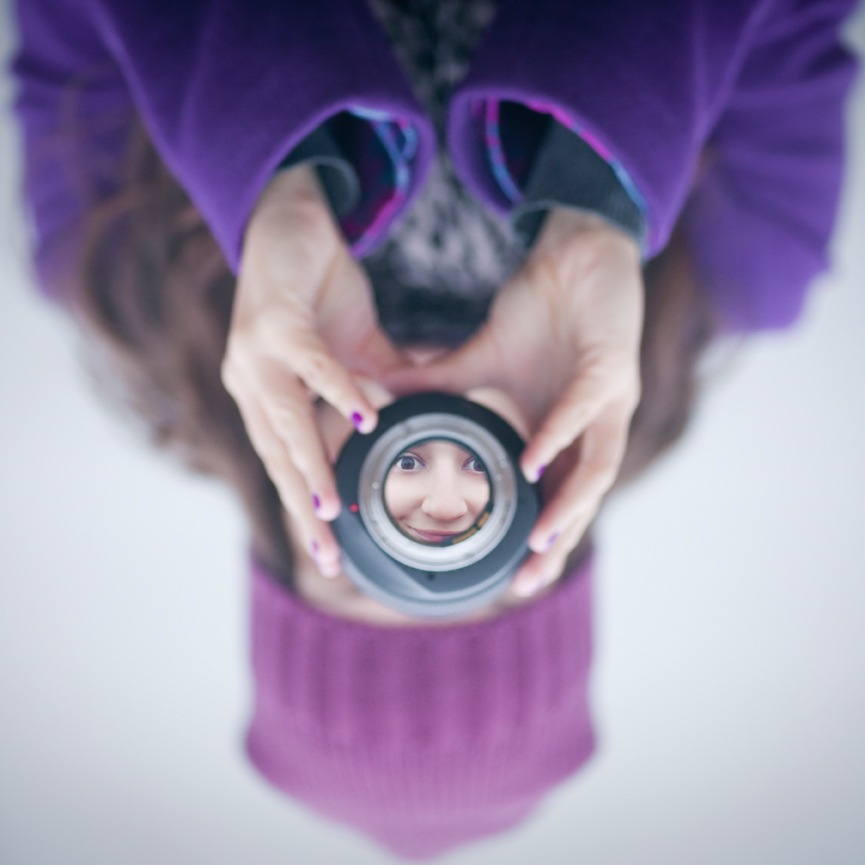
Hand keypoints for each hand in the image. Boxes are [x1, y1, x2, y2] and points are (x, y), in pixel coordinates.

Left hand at [221, 165, 404, 574]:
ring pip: (284, 423)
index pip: (286, 466)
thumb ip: (379, 386)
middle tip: (328, 558)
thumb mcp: (355, 349)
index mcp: (266, 397)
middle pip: (277, 459)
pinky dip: (338, 391)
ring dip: (310, 468)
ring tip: (333, 511)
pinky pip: (310, 363)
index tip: (331, 555)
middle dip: (302, 512)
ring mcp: (254, 354)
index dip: (305, 511)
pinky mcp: (272, 320)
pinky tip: (367, 417)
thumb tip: (414, 418)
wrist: (289, 218)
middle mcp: (250, 384)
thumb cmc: (317, 290)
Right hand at [385, 209, 643, 595]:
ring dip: (567, 508)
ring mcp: (609, 401)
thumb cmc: (539, 312)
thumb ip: (440, 386)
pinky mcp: (612, 366)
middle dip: (555, 544)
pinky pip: (584, 411)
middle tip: (525, 583)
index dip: (538, 540)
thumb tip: (384, 396)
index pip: (555, 499)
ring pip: (595, 469)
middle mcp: (593, 427)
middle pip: (582, 500)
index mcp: (565, 431)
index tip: (509, 578)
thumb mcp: (480, 360)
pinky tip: (531, 464)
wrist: (577, 254)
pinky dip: (556, 438)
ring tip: (537, 543)